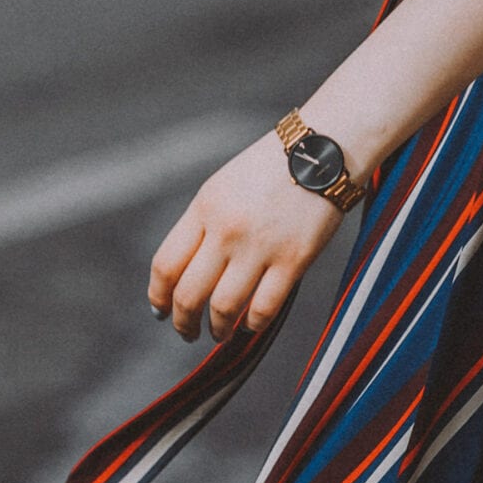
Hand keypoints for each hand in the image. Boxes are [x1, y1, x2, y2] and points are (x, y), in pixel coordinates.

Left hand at [148, 130, 343, 343]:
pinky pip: (264, 308)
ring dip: (217, 330)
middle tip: (188, 332)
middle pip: (189, 294)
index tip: (161, 311)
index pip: (166, 265)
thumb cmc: (272, 168)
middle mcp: (227, 229)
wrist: (324, 149)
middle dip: (183, 322)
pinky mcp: (294, 259)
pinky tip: (250, 323)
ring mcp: (260, 246)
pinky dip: (252, 324)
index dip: (158, 297)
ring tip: (220, 333)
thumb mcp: (224, 187)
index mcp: (205, 207)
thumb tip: (184, 274)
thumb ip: (203, 225)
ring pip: (223, 308)